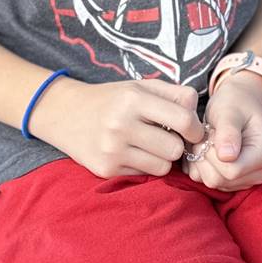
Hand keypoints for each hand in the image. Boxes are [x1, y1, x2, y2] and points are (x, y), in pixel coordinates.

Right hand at [27, 76, 205, 179]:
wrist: (64, 113)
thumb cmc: (112, 99)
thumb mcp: (140, 86)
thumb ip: (173, 94)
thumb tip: (197, 110)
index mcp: (133, 99)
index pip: (183, 119)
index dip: (195, 128)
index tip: (193, 130)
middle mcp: (121, 125)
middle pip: (175, 149)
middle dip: (176, 144)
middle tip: (165, 137)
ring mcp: (112, 150)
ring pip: (162, 167)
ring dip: (162, 158)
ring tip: (149, 145)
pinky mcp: (105, 169)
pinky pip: (144, 175)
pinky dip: (144, 166)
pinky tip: (131, 153)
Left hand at [182, 74, 261, 190]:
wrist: (237, 104)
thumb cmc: (234, 104)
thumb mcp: (229, 111)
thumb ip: (228, 131)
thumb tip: (227, 157)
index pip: (232, 171)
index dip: (212, 153)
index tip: (209, 132)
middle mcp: (261, 172)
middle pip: (220, 180)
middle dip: (205, 156)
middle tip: (205, 135)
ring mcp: (247, 180)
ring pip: (211, 183)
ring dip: (200, 160)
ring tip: (207, 140)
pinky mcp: (232, 183)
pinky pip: (205, 182)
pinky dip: (198, 165)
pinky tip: (205, 148)